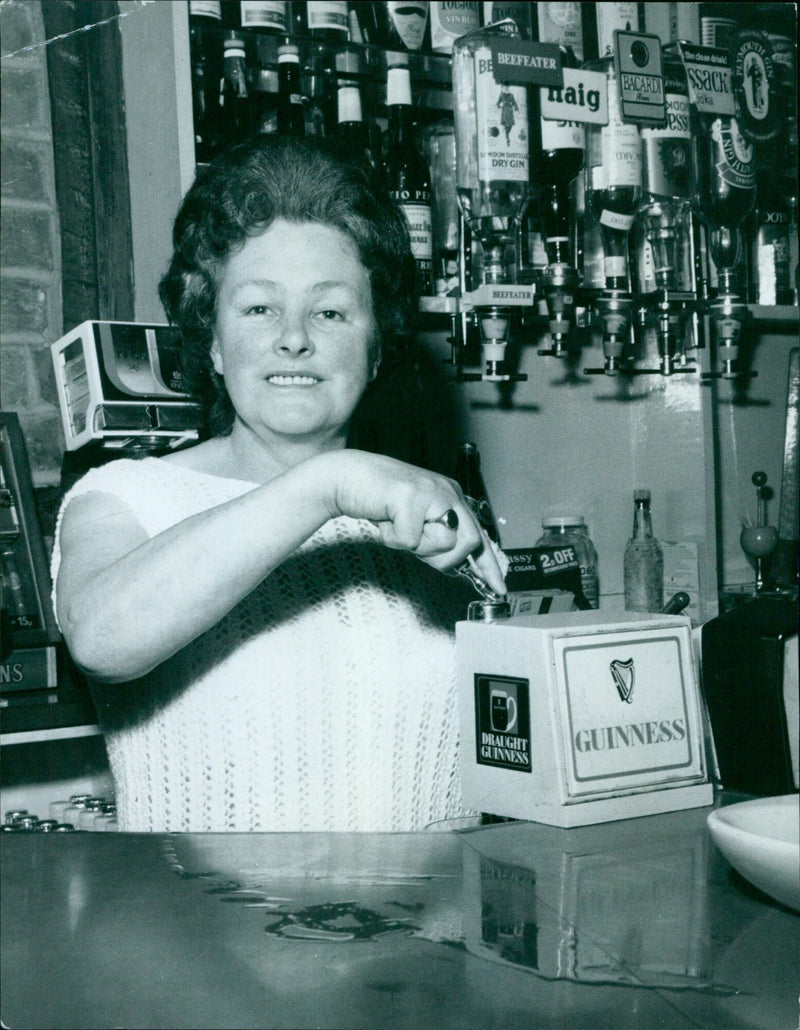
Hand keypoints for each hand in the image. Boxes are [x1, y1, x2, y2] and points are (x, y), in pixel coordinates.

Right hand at [317, 450, 506, 595]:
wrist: (346, 478)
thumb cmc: (379, 501)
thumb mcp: (416, 523)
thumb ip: (436, 538)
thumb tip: (457, 565)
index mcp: (451, 497)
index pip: (479, 535)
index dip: (488, 564)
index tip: (498, 586)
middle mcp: (447, 491)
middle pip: (467, 542)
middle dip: (442, 555)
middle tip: (416, 544)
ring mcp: (431, 491)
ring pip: (442, 542)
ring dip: (416, 545)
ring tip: (398, 525)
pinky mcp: (411, 496)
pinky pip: (410, 540)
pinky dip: (393, 538)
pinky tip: (386, 519)